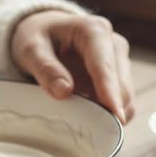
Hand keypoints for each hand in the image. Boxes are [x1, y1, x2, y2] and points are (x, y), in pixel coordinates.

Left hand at [10, 10, 133, 123]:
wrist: (45, 31)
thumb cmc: (39, 35)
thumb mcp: (31, 48)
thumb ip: (45, 68)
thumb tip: (63, 91)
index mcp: (93, 30)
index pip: (104, 66)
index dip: (110, 92)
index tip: (117, 116)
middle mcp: (113, 43)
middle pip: (120, 85)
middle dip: (108, 109)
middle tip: (82, 126)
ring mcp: (119, 60)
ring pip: (124, 96)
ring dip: (107, 112)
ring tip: (78, 115)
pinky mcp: (119, 75)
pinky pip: (120, 101)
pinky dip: (107, 112)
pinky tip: (86, 111)